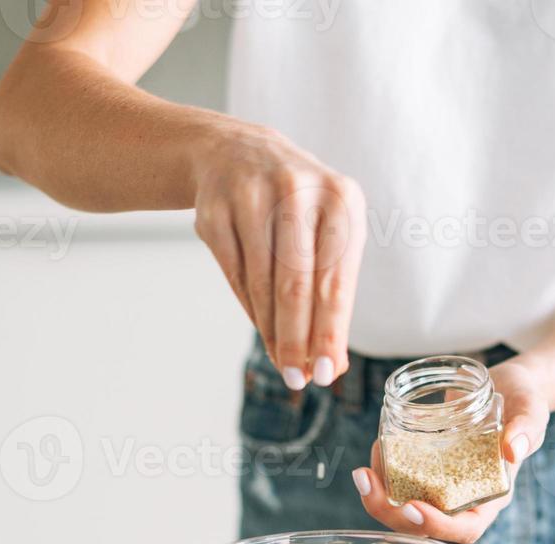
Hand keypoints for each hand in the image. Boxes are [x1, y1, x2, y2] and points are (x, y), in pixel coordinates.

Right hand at [192, 123, 366, 389]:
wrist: (238, 153)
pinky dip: (250, 308)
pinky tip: (262, 328)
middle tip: (298, 379)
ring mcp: (251, 196)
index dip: (330, 329)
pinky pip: (234, 273)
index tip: (328, 372)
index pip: (335, 278)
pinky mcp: (214, 210)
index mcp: (340, 198)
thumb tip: (332, 361)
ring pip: (262, 282)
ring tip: (281, 362)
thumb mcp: (328, 231)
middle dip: (297, 338)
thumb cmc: (298, 207)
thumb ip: (334, 290)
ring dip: (272, 330)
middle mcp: (297, 191)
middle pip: (296, 283)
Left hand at [351, 359, 550, 543]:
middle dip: (390, 512)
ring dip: (379, 497)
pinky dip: (384, 474)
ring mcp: (443, 485)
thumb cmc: (524, 401)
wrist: (507, 386)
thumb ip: (526, 427)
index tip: (413, 507)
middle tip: (366, 483)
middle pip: (424, 525)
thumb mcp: (531, 410)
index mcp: (491, 496)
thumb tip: (514, 448)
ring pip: (405, 508)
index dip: (437, 525)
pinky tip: (377, 451)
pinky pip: (401, 482)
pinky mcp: (428, 468)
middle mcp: (464, 498)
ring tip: (362, 472)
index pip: (464, 528)